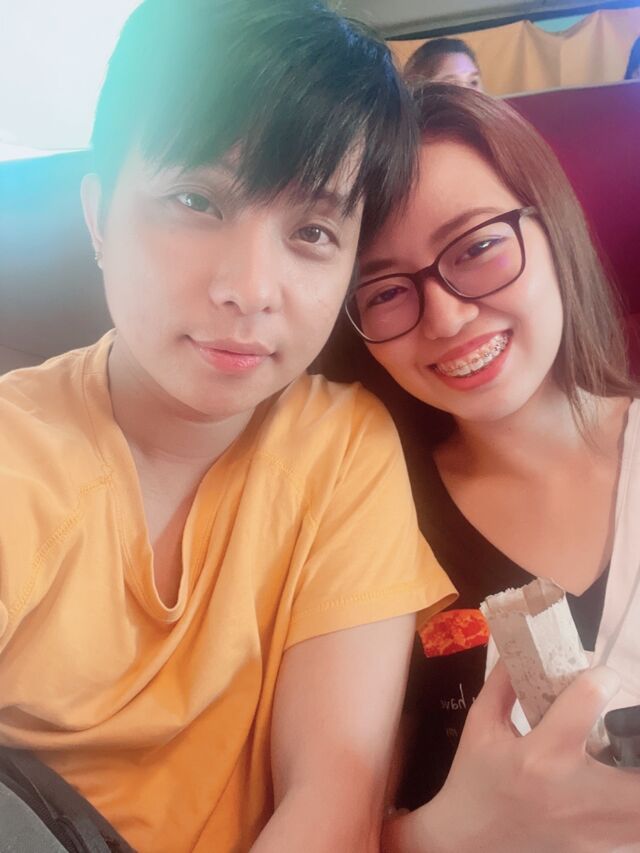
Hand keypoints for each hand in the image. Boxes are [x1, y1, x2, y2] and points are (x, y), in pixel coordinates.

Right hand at [384, 662, 639, 852]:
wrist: (466, 842)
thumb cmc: (473, 778)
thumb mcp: (481, 724)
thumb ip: (504, 683)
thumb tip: (521, 647)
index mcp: (538, 754)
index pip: (586, 702)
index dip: (602, 679)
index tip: (602, 677)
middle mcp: (572, 792)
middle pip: (638, 777)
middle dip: (639, 743)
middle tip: (630, 729)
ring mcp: (591, 828)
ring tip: (629, 758)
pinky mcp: (597, 847)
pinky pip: (634, 831)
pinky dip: (635, 810)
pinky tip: (622, 790)